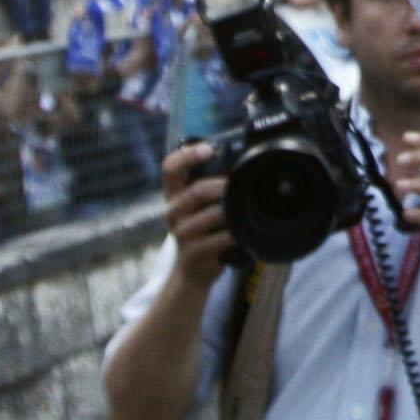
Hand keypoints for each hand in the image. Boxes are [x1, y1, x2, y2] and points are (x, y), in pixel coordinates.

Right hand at [160, 140, 235, 269]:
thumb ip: (213, 184)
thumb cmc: (204, 231)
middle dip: (225, 186)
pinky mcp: (194, 253)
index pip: (170, 168)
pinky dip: (237, 233)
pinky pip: (222, 238)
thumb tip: (244, 158)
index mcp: (174, 194)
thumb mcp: (201, 206)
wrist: (194, 271)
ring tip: (249, 209)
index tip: (208, 148)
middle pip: (199, 190)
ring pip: (214, 214)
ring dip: (234, 210)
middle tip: (245, 185)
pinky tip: (245, 232)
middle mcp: (173, 212)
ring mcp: (182, 234)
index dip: (187, 156)